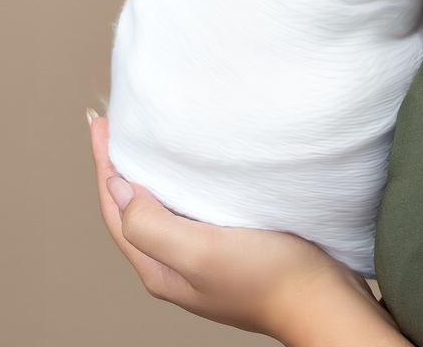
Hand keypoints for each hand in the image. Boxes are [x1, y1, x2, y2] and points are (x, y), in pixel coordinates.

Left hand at [88, 115, 409, 345]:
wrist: (322, 299)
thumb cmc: (267, 278)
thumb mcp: (200, 251)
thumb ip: (151, 225)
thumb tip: (119, 188)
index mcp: (159, 268)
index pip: (115, 210)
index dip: (104, 164)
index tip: (101, 123)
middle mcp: (174, 265)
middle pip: (133, 208)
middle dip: (120, 167)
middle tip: (118, 126)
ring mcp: (203, 258)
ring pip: (161, 208)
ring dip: (150, 173)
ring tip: (149, 140)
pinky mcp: (230, 248)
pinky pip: (191, 209)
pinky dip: (181, 182)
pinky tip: (195, 168)